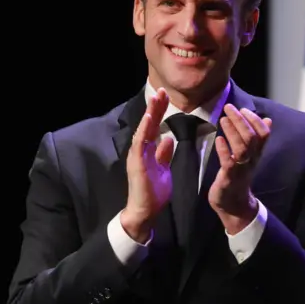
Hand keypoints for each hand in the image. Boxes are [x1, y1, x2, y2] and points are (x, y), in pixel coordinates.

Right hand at [121, 88, 174, 242]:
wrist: (144, 212)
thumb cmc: (153, 193)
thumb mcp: (163, 169)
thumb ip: (164, 154)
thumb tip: (168, 139)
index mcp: (147, 150)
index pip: (154, 127)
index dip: (159, 111)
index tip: (165, 96)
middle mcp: (140, 150)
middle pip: (148, 124)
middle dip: (155, 107)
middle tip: (162, 90)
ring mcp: (136, 155)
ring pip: (143, 130)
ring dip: (150, 114)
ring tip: (155, 98)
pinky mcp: (136, 163)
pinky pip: (140, 143)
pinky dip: (144, 130)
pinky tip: (150, 118)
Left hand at [208, 104, 271, 233]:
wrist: (234, 204)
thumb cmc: (239, 176)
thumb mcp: (251, 156)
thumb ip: (258, 138)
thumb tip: (268, 120)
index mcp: (257, 153)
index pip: (264, 133)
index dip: (255, 119)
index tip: (243, 109)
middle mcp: (252, 160)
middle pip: (251, 137)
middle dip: (240, 120)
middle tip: (228, 107)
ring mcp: (241, 169)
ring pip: (242, 148)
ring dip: (232, 131)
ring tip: (223, 119)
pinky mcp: (229, 178)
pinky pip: (229, 163)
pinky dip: (224, 150)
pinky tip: (218, 140)